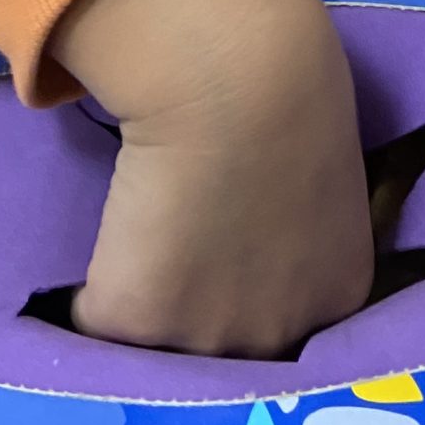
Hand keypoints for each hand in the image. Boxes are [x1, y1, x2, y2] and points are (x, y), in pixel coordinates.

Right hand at [51, 0, 373, 357]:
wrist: (235, 75)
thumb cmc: (290, 86)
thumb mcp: (325, 169)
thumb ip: (300, 221)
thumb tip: (263, 225)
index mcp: (337, 296)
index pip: (285, 323)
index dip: (244, 285)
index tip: (222, 245)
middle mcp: (279, 336)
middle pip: (222, 350)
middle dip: (194, 310)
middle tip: (174, 241)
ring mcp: (206, 341)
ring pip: (155, 344)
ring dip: (138, 305)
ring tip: (135, 238)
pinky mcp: (134, 324)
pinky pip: (92, 320)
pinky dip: (86, 287)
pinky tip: (100, 233)